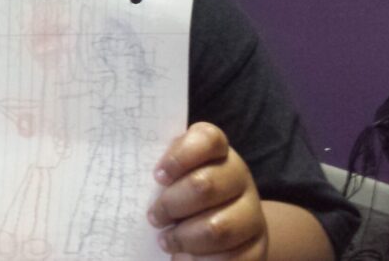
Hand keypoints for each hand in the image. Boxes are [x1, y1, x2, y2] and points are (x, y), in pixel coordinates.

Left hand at [148, 122, 267, 259]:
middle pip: (204, 186)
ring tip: (166, 241)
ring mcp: (252, 212)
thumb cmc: (188, 192)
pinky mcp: (256, 246)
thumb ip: (165, 170)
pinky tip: (186, 258)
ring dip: (183, 238)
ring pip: (217, 228)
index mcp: (218, 151)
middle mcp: (239, 176)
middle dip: (171, 205)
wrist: (231, 223)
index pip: (207, 139)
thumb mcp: (178, 174)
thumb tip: (132, 176)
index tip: (157, 176)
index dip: (179, 157)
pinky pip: (231, 258)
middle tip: (154, 217)